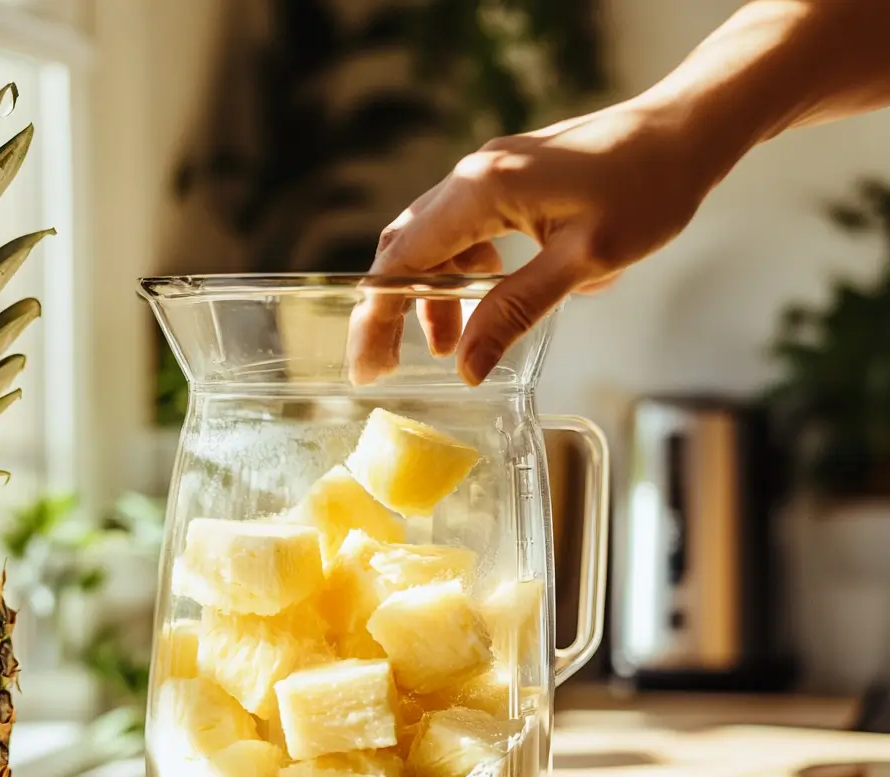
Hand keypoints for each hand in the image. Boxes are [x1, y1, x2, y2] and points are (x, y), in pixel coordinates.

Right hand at [348, 99, 717, 385]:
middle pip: (403, 249)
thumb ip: (515, 312)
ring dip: (431, 295)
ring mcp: (488, 174)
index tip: (368, 367)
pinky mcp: (506, 179)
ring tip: (451, 344)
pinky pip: (462, 231)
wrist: (686, 131)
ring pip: (432, 242)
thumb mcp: (582, 262)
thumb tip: (466, 368)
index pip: (401, 262)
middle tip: (389, 364)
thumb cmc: (648, 189)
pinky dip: (460, 273)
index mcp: (482, 191)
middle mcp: (472, 176)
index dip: (376, 319)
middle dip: (390, 311)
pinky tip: (489, 297)